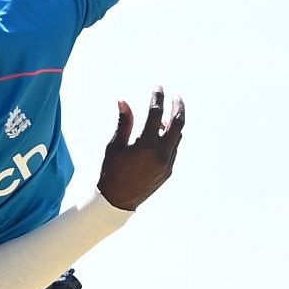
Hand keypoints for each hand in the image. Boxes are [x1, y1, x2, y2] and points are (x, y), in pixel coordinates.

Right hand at [96, 88, 182, 210]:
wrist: (116, 202)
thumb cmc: (110, 172)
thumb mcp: (114, 146)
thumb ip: (124, 123)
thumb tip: (123, 101)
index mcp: (145, 145)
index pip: (156, 113)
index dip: (158, 97)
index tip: (158, 87)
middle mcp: (160, 153)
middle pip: (178, 123)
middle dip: (178, 106)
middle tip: (176, 96)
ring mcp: (167, 163)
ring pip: (177, 136)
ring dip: (174, 124)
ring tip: (165, 116)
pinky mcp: (168, 171)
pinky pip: (174, 149)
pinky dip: (170, 138)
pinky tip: (161, 135)